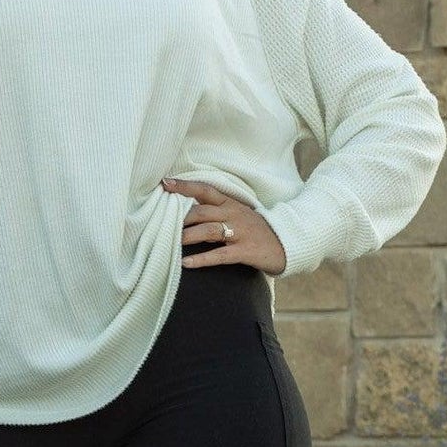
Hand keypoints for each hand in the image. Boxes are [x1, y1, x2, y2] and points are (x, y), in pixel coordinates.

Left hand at [162, 176, 287, 274]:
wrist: (286, 244)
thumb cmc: (256, 230)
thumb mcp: (238, 214)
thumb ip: (216, 211)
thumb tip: (186, 212)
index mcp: (231, 203)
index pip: (205, 190)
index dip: (185, 186)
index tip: (165, 182)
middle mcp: (234, 214)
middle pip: (202, 212)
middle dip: (180, 218)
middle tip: (160, 224)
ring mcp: (240, 232)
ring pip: (208, 230)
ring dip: (187, 236)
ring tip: (170, 243)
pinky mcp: (245, 251)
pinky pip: (220, 255)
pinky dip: (202, 259)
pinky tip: (185, 263)